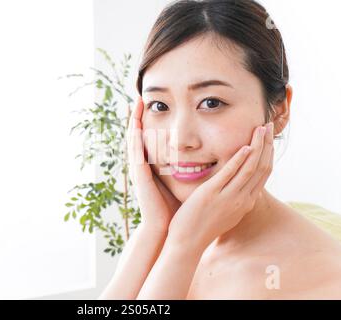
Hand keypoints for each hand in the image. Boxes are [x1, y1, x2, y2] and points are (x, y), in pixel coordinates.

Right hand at [127, 95, 180, 231]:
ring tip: (136, 102)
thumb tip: (207, 157)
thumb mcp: (183, 183)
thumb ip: (189, 169)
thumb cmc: (177, 208)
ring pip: (134, 139)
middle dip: (138, 115)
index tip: (157, 103)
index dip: (151, 121)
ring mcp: (140, 170)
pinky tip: (134, 123)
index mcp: (153, 166)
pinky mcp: (140, 176)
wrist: (166, 229)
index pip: (150, 138)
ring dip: (133, 121)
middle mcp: (144, 165)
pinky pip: (135, 152)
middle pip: (139, 134)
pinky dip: (134, 136)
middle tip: (141, 95)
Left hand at [167, 121, 273, 246]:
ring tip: (261, 128)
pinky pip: (230, 174)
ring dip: (258, 146)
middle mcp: (242, 199)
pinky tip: (245, 146)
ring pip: (251, 168)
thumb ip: (231, 198)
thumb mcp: (224, 212)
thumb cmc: (202, 227)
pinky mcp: (212, 194)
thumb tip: (233, 185)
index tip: (268, 138)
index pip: (263, 174)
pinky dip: (240, 159)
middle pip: (262, 168)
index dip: (268, 154)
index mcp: (246, 202)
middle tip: (269, 126)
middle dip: (267, 145)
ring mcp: (229, 197)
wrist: (187, 243)